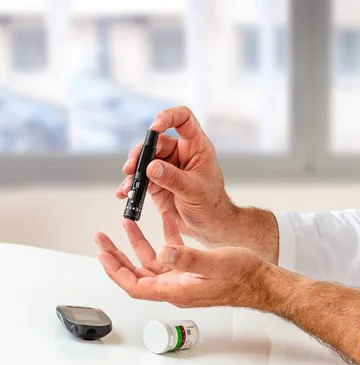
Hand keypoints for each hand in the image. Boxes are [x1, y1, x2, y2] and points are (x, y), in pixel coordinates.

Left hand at [94, 212, 266, 308]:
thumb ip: (187, 258)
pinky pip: (172, 252)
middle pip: (137, 273)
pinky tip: (166, 219)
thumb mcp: (214, 264)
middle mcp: (176, 286)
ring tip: (127, 223)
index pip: (136, 285)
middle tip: (102, 240)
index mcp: (176, 290)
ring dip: (139, 243)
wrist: (261, 281)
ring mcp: (183, 277)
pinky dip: (166, 236)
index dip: (116, 272)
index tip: (102, 256)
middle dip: (117, 256)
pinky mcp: (192, 269)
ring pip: (152, 260)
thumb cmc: (242, 277)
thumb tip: (162, 252)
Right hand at [117, 106, 236, 247]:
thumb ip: (173, 178)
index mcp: (196, 147)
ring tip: (127, 184)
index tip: (154, 127)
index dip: (168, 116)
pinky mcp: (156, 182)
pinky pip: (139, 178)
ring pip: (144, 159)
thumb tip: (151, 167)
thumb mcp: (194, 190)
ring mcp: (167, 167)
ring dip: (132, 170)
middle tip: (131, 168)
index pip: (184, 119)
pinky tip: (124, 193)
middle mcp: (180, 153)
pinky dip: (130, 184)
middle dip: (141, 153)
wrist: (208, 226)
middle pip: (156, 141)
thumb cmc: (210, 204)